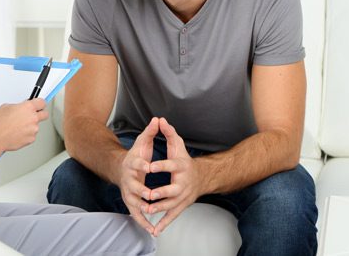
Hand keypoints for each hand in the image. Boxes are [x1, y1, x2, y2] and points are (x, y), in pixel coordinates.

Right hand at [0, 98, 48, 153]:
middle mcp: (33, 118)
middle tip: (33, 114)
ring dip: (30, 125)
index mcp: (28, 107)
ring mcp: (33, 129)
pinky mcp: (31, 139)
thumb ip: (18, 106)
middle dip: (40, 113)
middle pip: (45, 114)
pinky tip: (17, 133)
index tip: (38, 104)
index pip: (42, 102)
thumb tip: (21, 108)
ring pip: (36, 126)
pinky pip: (32, 135)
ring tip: (18, 127)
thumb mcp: (6, 107)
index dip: (40, 103)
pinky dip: (26, 134)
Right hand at [118, 117, 158, 233]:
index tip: (149, 166)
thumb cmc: (136, 156)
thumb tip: (158, 118)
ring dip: (141, 208)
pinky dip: (143, 222)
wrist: (121, 169)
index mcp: (133, 163)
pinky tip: (152, 229)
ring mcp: (128, 191)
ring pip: (133, 201)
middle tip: (150, 194)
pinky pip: (136, 214)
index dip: (142, 165)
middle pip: (133, 185)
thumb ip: (150, 132)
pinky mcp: (130, 202)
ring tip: (150, 214)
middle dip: (141, 190)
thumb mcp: (142, 142)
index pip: (137, 163)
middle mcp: (129, 179)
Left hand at [146, 117, 201, 236]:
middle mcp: (183, 183)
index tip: (149, 167)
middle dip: (161, 193)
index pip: (171, 166)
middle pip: (173, 189)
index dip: (160, 166)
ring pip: (171, 204)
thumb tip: (160, 119)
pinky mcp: (181, 206)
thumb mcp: (177, 145)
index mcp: (181, 167)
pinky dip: (164, 223)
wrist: (201, 177)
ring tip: (147, 209)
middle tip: (149, 194)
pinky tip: (155, 230)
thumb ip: (168, 133)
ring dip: (160, 208)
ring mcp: (183, 196)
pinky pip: (173, 216)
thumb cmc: (185, 160)